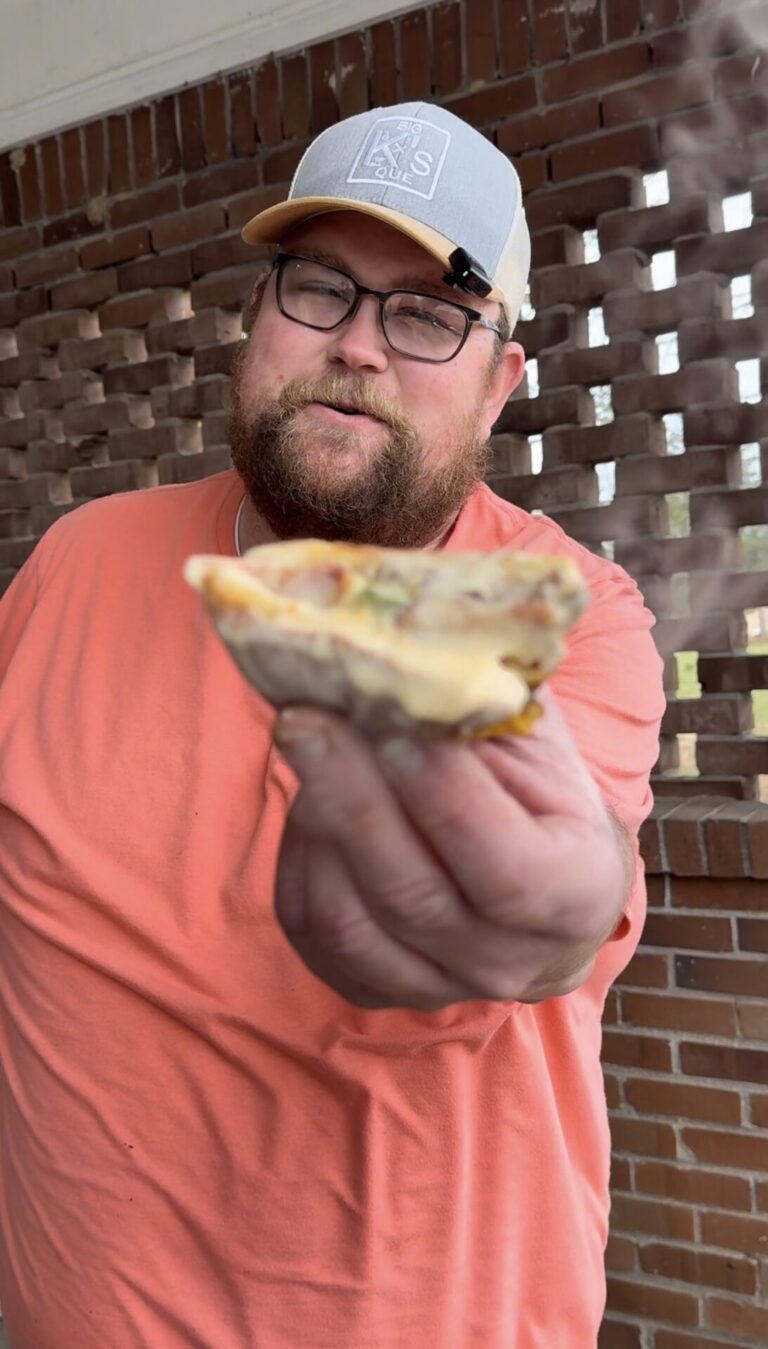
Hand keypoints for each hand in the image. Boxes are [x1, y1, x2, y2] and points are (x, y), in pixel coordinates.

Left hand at [273, 692, 631, 1010]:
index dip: (443, 798)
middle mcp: (507, 961)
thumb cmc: (545, 803)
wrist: (545, 896)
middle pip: (411, 893)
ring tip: (305, 745)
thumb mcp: (544, 749)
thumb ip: (489, 712)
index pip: (504, 865)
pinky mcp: (373, 987)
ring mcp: (436, 988)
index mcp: (573, 895)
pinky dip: (297, 860)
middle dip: (351, 797)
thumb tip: (407, 657)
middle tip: (304, 718)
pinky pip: (310, 932)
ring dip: (316, 824)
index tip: (392, 725)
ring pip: (349, 920)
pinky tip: (308, 801)